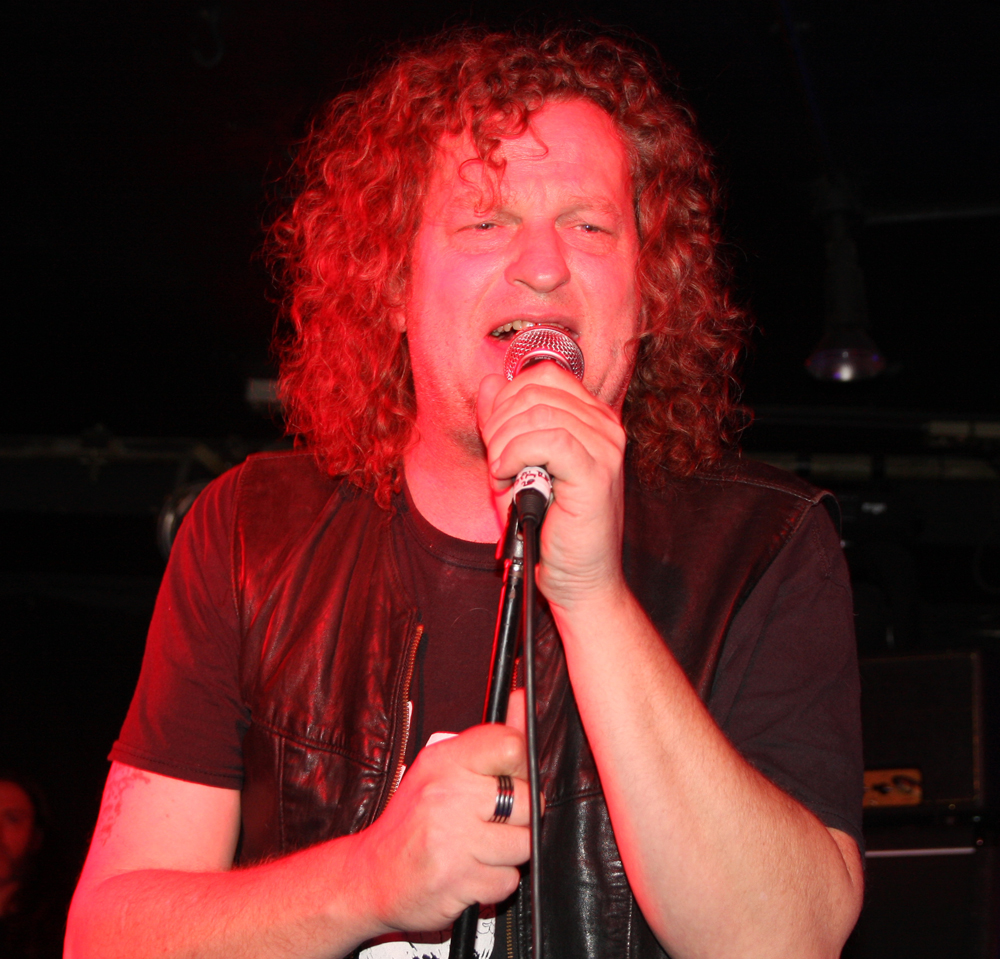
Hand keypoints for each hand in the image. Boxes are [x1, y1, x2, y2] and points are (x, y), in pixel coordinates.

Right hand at [352, 718, 531, 934]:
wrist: (371, 875)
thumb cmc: (413, 819)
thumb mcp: (444, 768)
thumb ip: (490, 740)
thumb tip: (525, 698)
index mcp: (444, 760)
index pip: (510, 745)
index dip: (522, 767)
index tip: (511, 780)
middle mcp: (447, 794)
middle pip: (529, 800)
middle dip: (521, 818)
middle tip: (492, 822)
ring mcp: (452, 838)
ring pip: (524, 844)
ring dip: (509, 853)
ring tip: (479, 848)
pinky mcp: (457, 879)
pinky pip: (508, 880)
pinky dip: (496, 882)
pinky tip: (471, 871)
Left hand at [477, 362, 628, 611]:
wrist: (578, 580)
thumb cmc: (548, 528)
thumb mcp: (514, 465)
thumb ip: (501, 423)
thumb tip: (488, 383)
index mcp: (591, 418)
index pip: (543, 376)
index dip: (506, 400)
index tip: (496, 440)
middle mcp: (605, 426)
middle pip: (535, 391)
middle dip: (498, 424)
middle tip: (495, 464)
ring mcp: (605, 448)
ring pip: (537, 413)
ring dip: (503, 445)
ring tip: (502, 478)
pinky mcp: (597, 473)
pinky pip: (548, 440)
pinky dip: (514, 456)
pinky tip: (507, 480)